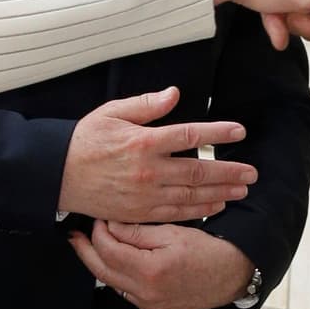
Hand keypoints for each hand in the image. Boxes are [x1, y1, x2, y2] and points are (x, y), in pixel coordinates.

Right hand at [58, 84, 257, 221]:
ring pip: (191, 196)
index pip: (190, 135)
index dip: (218, 132)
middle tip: (252, 173)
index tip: (239, 131)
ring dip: (220, 193)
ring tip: (242, 191)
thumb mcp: (112, 113)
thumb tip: (174, 94)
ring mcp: (144, 195)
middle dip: (229, 172)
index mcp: (144, 142)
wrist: (57, 175)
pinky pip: (175, 213)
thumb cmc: (84, 140)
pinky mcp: (138, 212)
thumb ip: (146, 105)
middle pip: (199, 172)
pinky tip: (215, 206)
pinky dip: (198, 210)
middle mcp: (149, 171)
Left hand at [69, 221, 254, 308]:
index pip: (109, 250)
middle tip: (74, 235)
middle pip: (102, 271)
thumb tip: (109, 225)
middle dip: (85, 251)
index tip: (97, 218)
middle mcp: (147, 294)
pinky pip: (126, 293)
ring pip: (112, 283)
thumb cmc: (207, 250)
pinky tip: (116, 262)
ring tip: (90, 245)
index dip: (98, 232)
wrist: (233, 275)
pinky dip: (118, 276)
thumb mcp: (172, 232)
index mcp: (151, 271)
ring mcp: (149, 307)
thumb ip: (136, 232)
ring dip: (100, 264)